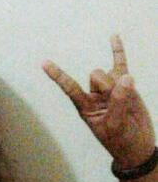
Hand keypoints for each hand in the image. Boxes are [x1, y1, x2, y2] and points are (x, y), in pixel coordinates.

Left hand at [42, 35, 154, 167]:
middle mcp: (94, 95)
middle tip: (117, 103)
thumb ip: (119, 102)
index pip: (69, 87)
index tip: (43, 62)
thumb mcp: (116, 125)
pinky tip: (114, 36)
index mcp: (85, 107)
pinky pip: (120, 64)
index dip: (57, 76)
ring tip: (127, 102)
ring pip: (108, 72)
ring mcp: (109, 89)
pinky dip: (117, 50)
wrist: (137, 145)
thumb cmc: (121, 140)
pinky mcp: (124, 85)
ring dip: (118, 82)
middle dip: (107, 85)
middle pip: (95, 75)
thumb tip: (126, 77)